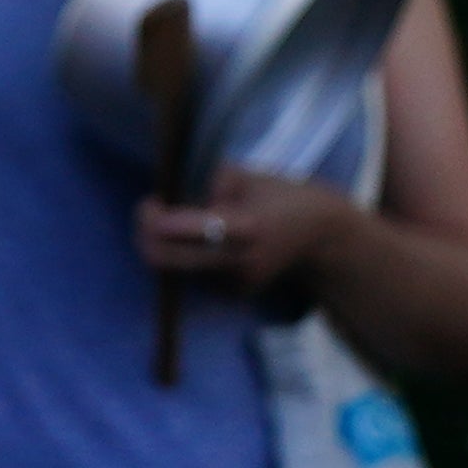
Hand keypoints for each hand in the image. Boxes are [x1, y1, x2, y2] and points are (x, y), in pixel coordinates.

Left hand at [136, 167, 358, 297]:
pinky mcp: (234, 292)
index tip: (152, 202)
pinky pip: (192, 273)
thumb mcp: (246, 176)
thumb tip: (177, 206)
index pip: (178, 230)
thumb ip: (209, 186)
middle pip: (163, 260)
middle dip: (144, 235)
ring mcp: (236, 282)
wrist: (323, 236)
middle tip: (148, 213)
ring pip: (174, 268)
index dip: (152, 217)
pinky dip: (185, 255)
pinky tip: (200, 239)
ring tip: (179, 222)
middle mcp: (238, 261)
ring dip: (164, 245)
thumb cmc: (282, 197)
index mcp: (244, 227)